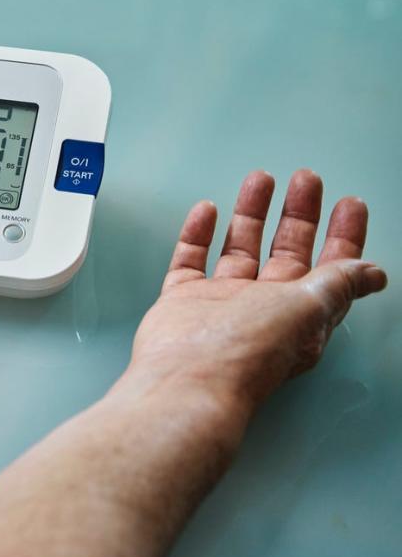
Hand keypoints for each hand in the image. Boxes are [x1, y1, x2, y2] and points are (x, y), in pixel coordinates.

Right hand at [130, 169, 387, 413]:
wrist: (187, 376)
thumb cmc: (248, 351)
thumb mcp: (308, 308)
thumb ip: (338, 283)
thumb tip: (374, 273)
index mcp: (301, 315)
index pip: (332, 269)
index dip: (344, 236)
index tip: (349, 204)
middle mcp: (263, 310)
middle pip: (287, 253)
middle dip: (300, 215)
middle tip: (307, 180)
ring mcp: (221, 304)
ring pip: (240, 249)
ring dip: (252, 214)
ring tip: (260, 179)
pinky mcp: (183, 301)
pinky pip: (191, 260)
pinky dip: (198, 234)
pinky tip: (208, 211)